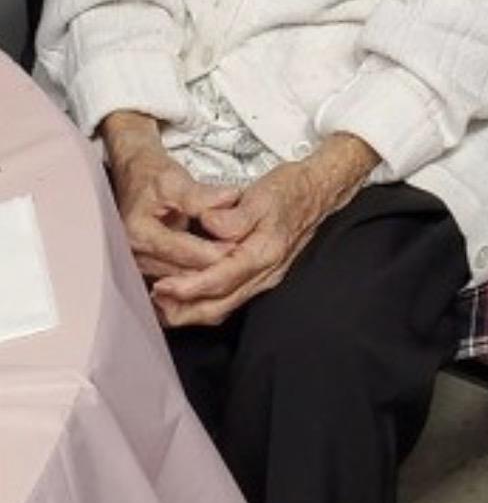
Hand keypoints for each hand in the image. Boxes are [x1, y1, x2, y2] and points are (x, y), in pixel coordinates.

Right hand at [102, 110, 239, 285]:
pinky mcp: (147, 268)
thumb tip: (228, 199)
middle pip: (182, 273)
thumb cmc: (151, 176)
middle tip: (242, 256)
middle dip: (213, 266)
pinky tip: (215, 265)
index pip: (184, 251)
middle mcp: (134, 253)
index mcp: (139, 231)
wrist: (134, 175)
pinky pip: (176, 279)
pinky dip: (196, 274)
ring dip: (206, 273)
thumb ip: (200, 194)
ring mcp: (139, 264)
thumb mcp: (174, 179)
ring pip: (181, 281)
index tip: (238, 246)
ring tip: (232, 261)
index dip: (214, 250)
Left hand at [152, 137, 375, 326]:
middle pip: (220, 305)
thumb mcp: (260, 195)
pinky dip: (207, 303)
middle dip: (185, 310)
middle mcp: (265, 273)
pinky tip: (189, 298)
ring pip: (225, 307)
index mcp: (264, 253)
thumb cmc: (289, 191)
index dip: (189, 287)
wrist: (317, 192)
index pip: (220, 279)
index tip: (162, 286)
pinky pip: (231, 299)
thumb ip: (234, 216)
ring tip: (164, 307)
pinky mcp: (262, 276)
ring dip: (193, 311)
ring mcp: (265, 278)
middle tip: (155, 304)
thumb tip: (209, 225)